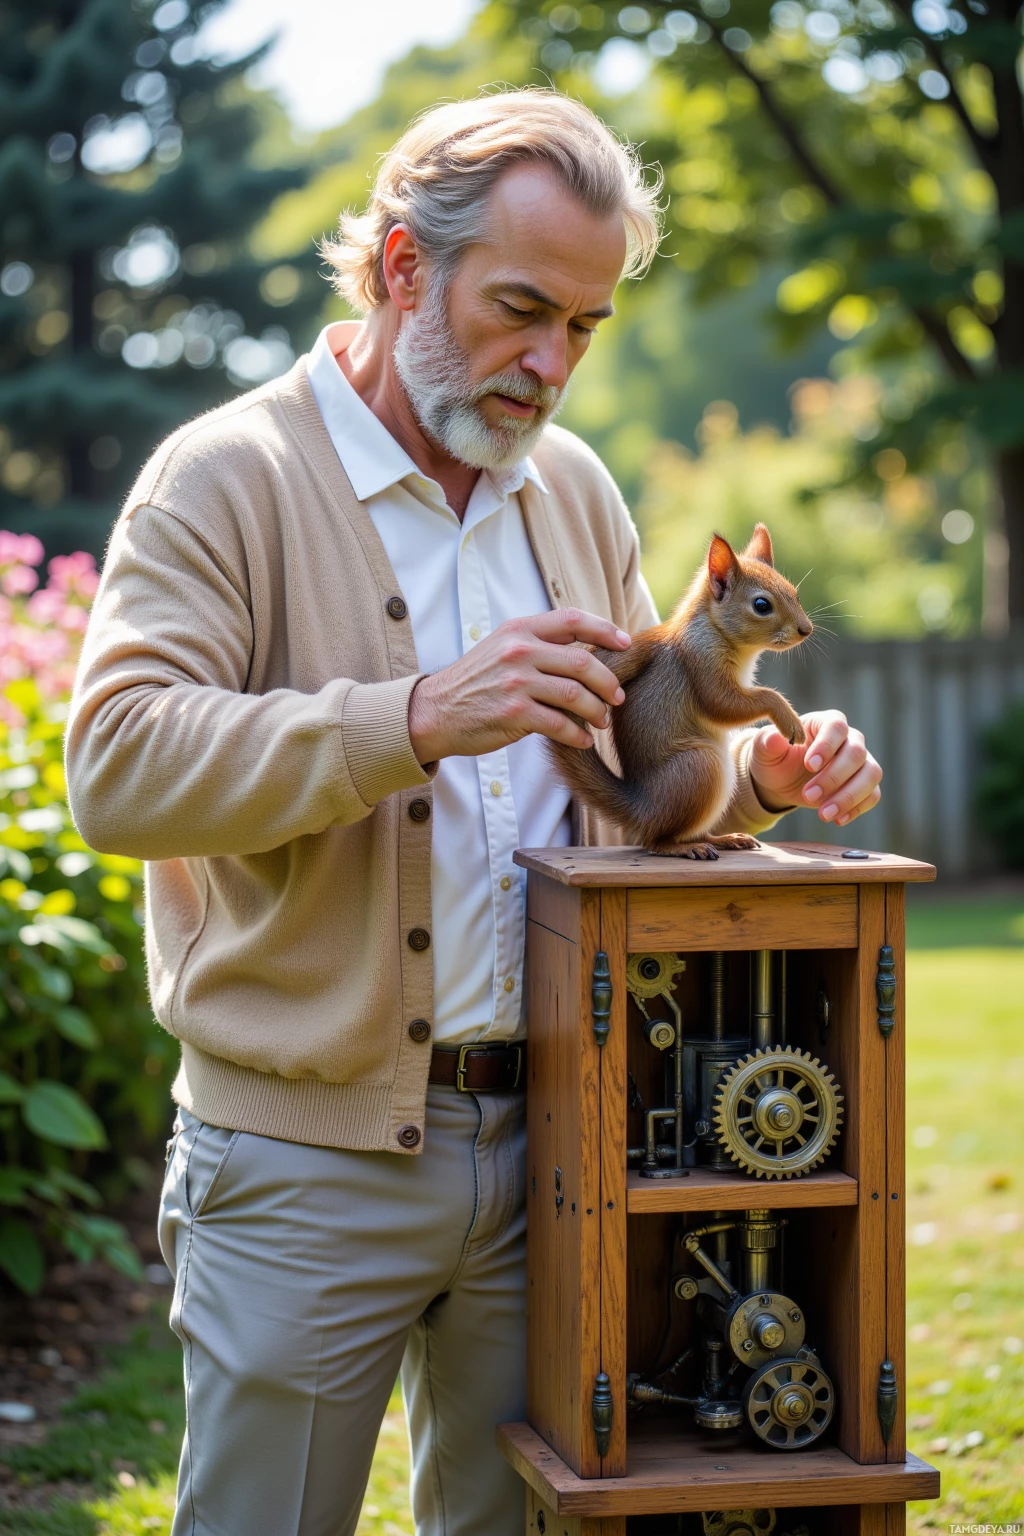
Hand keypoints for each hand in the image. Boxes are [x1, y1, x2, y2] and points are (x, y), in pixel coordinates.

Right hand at [408, 609, 630, 763]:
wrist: (434, 712)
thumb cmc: (475, 683)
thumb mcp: (501, 648)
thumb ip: (538, 645)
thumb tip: (587, 654)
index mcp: (519, 630)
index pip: (572, 620)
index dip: (605, 629)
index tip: (625, 642)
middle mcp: (519, 651)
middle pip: (582, 662)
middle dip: (608, 682)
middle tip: (618, 697)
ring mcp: (516, 682)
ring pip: (576, 695)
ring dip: (596, 712)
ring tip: (601, 721)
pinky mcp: (513, 713)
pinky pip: (560, 725)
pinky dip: (578, 735)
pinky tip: (583, 741)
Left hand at [749, 709, 881, 827]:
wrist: (782, 780)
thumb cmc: (775, 758)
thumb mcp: (764, 751)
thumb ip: (767, 742)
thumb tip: (774, 737)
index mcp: (825, 722)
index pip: (836, 727)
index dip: (826, 746)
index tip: (809, 766)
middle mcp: (850, 739)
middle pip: (856, 753)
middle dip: (833, 777)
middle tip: (808, 795)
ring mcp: (862, 762)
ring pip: (871, 774)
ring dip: (849, 796)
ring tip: (823, 814)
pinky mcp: (865, 784)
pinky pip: (873, 795)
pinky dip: (857, 808)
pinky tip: (837, 819)